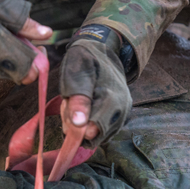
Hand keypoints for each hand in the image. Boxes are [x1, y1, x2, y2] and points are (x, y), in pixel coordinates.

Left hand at [59, 26, 131, 147]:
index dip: (73, 125)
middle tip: (70, 103)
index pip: (90, 132)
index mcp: (111, 99)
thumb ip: (78, 98)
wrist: (103, 51)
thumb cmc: (86, 60)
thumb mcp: (77, 72)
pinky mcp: (119, 119)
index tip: (68, 106)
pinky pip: (99, 133)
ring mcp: (121, 116)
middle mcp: (121, 111)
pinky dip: (87, 124)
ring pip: (94, 136)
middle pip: (92, 136)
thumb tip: (79, 125)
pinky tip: (83, 109)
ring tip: (76, 103)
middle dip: (75, 124)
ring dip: (80, 124)